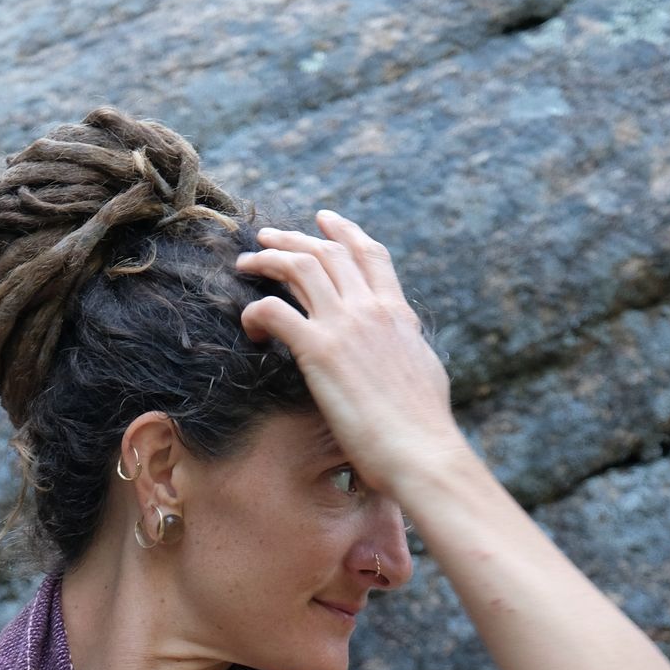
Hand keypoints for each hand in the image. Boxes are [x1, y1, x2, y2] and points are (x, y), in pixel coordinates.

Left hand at [234, 209, 466, 498]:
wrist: (421, 450)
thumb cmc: (424, 428)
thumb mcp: (424, 372)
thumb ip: (408, 348)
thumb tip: (407, 344)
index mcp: (397, 314)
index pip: (369, 255)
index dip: (344, 232)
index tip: (323, 219)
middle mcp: (370, 309)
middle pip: (327, 253)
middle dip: (292, 238)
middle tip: (266, 237)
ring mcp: (345, 326)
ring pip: (299, 268)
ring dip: (268, 260)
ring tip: (245, 265)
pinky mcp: (320, 352)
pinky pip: (275, 311)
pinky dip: (256, 311)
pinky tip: (250, 326)